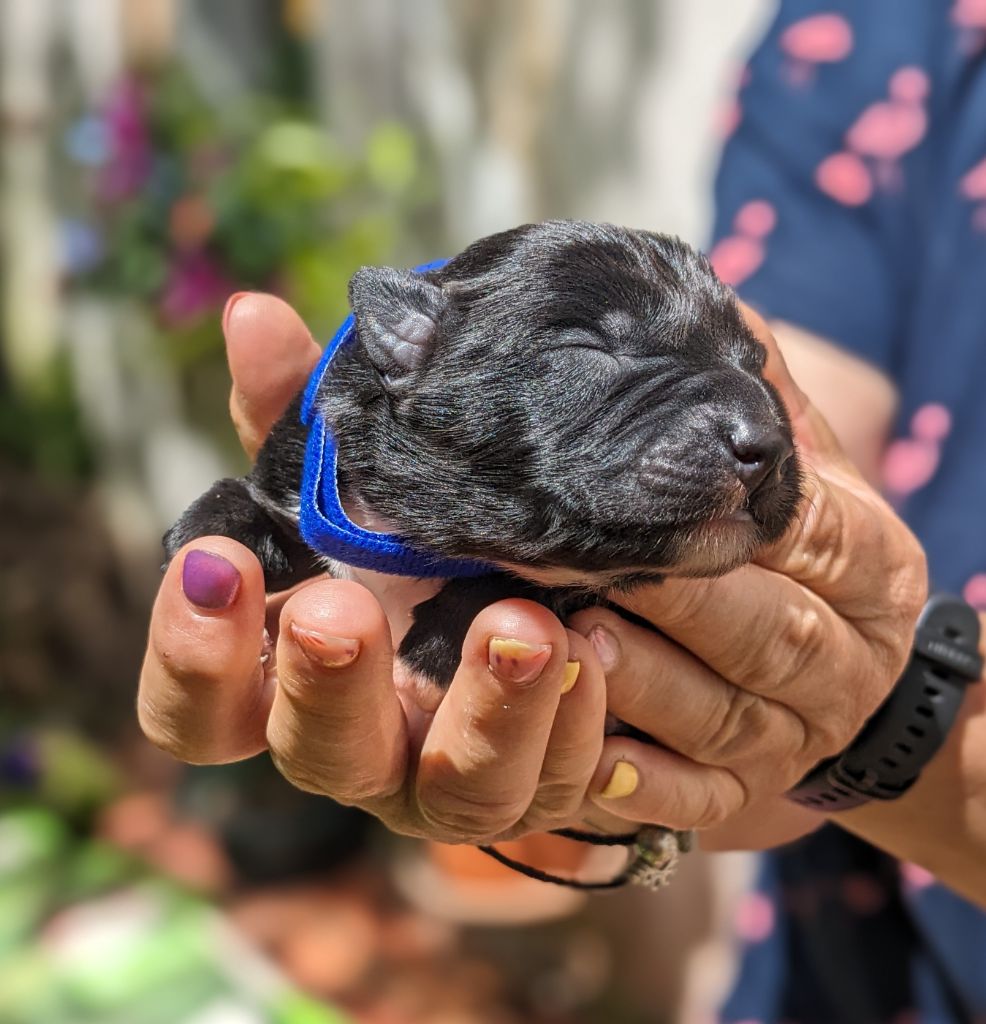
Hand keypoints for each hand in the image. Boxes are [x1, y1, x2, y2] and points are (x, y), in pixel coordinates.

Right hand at [138, 293, 610, 843]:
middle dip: (327, 684)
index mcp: (292, 677)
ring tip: (526, 625)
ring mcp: (452, 776)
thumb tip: (254, 319)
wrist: (540, 582)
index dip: (191, 652)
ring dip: (487, 714)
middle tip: (345, 608)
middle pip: (315, 754)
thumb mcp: (358, 475)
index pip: (199, 708)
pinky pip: (554, 783)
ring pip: (455, 796)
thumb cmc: (414, 533)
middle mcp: (363, 742)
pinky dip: (573, 725)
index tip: (216, 561)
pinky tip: (596, 648)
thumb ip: (303, 416)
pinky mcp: (541, 780)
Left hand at [566, 305, 927, 839]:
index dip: (731, 520)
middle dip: (677, 600)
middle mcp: (844, 660)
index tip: (642, 490)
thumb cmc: (804, 555)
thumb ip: (765, 404)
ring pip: (723, 716)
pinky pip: (699, 800)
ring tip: (571, 644)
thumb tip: (705, 304)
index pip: (809, 538)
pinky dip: (645, 786)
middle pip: (765, 631)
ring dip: (646, 686)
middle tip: (581, 565)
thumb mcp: (808, 475)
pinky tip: (587, 767)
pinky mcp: (749, 796)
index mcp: (868, 570)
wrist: (844, 676)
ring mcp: (797, 738)